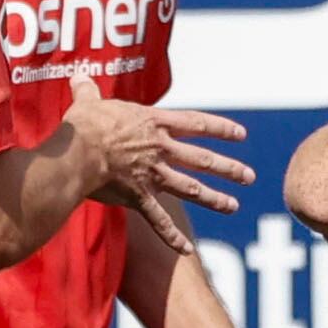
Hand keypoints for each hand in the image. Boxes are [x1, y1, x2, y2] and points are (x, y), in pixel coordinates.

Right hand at [69, 76, 253, 251]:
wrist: (78, 154)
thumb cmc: (83, 126)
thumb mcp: (87, 103)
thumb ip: (87, 91)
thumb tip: (77, 77)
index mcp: (153, 123)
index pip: (196, 123)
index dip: (220, 128)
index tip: (241, 134)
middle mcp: (161, 149)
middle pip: (202, 160)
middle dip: (228, 168)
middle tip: (249, 177)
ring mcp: (152, 175)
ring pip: (191, 189)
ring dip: (214, 199)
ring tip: (234, 206)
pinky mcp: (139, 198)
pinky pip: (159, 221)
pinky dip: (172, 236)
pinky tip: (186, 250)